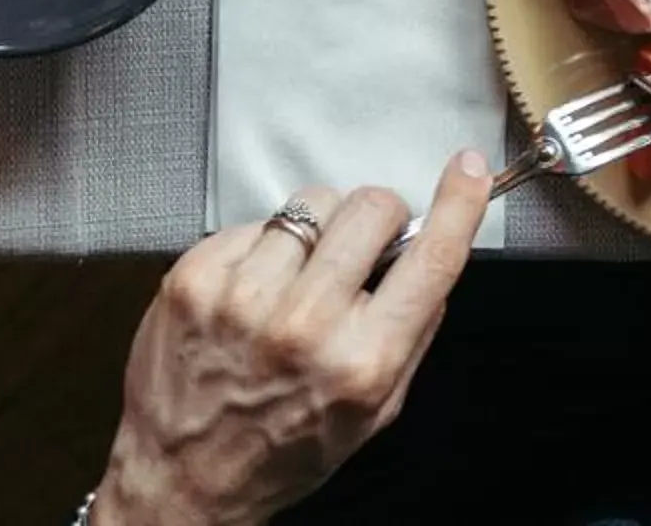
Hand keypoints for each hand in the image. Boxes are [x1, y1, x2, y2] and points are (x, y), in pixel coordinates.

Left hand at [90, 155, 489, 525]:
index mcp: (361, 364)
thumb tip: (433, 251)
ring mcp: (244, 297)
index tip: (469, 169)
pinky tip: (250, 291)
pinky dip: (260, 247)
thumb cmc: (280, 452)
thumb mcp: (372, 415)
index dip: (459, 204)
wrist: (181, 482)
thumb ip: (411, 334)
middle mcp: (305, 326)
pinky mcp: (195, 278)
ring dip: (316, 231)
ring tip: (295, 279)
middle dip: (377, 219)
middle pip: (371, 207)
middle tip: (360, 249)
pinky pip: (253, 220)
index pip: (430, 260)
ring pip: (311, 202)